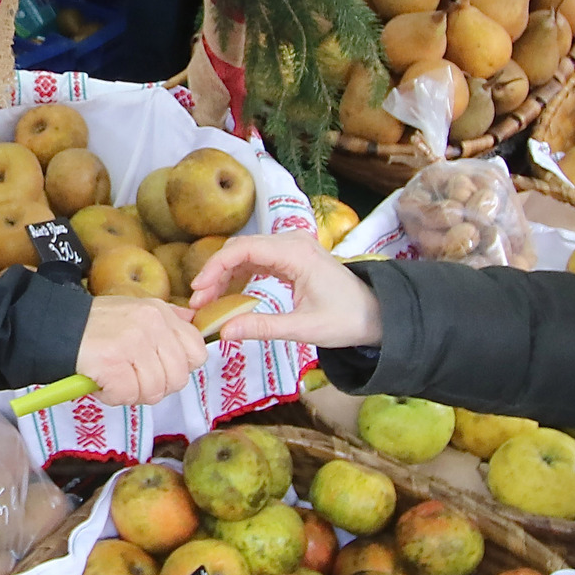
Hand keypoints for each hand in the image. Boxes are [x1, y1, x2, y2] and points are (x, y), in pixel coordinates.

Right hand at [77, 296, 209, 407]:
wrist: (56, 327)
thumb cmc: (96, 325)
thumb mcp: (136, 309)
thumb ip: (166, 319)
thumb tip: (193, 320)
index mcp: (161, 313)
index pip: (196, 352)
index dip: (179, 369)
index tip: (159, 369)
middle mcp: (151, 324)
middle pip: (177, 378)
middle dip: (156, 387)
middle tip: (132, 379)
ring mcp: (133, 342)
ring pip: (154, 391)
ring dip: (132, 394)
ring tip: (114, 379)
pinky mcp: (113, 362)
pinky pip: (128, 396)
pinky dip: (113, 397)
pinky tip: (102, 383)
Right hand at [188, 233, 383, 347]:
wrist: (377, 314)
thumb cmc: (346, 320)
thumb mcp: (303, 329)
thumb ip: (263, 328)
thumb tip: (224, 332)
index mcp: (296, 253)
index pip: (242, 249)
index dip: (214, 268)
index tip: (197, 291)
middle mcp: (292, 241)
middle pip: (240, 248)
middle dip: (215, 274)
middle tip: (198, 304)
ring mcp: (292, 247)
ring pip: (245, 253)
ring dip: (224, 275)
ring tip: (208, 302)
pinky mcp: (292, 256)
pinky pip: (257, 259)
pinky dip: (239, 275)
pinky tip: (228, 294)